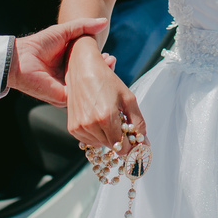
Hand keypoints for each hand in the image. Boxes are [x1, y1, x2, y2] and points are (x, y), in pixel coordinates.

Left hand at [6, 18, 109, 105]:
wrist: (21, 57)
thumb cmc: (38, 44)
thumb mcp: (65, 31)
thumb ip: (84, 27)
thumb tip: (104, 22)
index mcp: (69, 66)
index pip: (90, 68)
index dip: (102, 63)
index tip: (110, 56)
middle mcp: (69, 79)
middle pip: (92, 79)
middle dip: (105, 71)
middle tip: (112, 61)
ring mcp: (66, 90)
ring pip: (88, 89)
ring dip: (100, 80)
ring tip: (108, 67)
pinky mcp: (61, 98)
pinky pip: (80, 98)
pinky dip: (90, 90)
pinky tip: (98, 80)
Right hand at [65, 37, 146, 154]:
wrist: (83, 69)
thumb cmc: (106, 81)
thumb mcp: (128, 99)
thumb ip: (138, 123)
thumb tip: (144, 144)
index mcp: (106, 118)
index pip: (122, 148)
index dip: (131, 145)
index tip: (134, 140)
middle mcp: (91, 125)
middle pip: (112, 147)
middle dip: (120, 139)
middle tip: (121, 121)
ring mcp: (80, 127)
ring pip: (101, 145)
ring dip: (108, 136)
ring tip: (108, 117)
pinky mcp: (73, 128)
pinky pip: (89, 141)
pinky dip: (97, 135)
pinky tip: (98, 119)